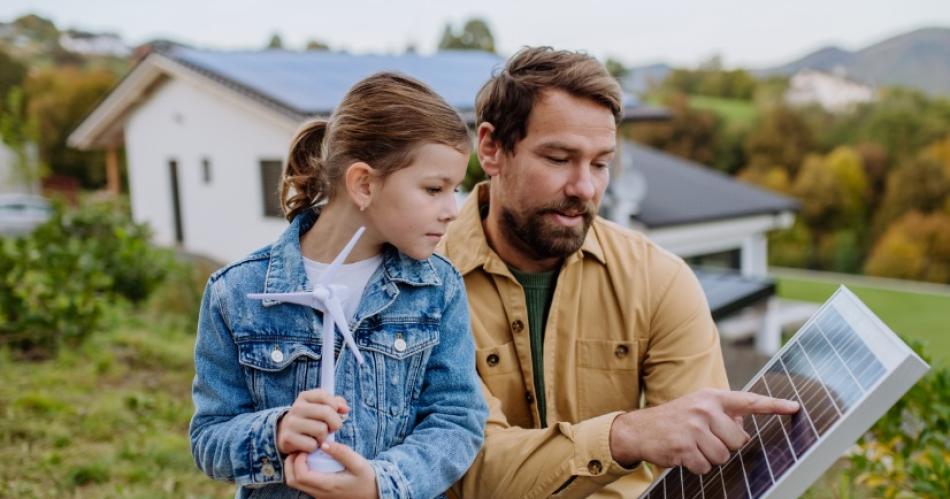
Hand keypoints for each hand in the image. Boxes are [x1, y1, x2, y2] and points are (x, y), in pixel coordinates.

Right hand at [277, 389, 349, 454]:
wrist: (285, 435)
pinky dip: (314, 447)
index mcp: (305, 397)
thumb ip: (336, 404)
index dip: (335, 406)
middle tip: (331, 429)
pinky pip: (312, 445)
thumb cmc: (310, 420)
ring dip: (324, 437)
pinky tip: (309, 444)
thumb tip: (345, 409)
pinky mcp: (287, 438)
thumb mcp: (321, 408)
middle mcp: (296, 407)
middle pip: (327, 412)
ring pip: (321, 430)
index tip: (334, 413)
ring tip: (319, 437)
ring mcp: (290, 423)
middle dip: (334, 423)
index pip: (325, 396)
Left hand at [284, 442, 378, 498]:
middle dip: (290, 463)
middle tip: (299, 450)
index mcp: (328, 485)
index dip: (297, 460)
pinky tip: (311, 461)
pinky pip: (303, 484)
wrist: (373, 493)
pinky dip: (300, 472)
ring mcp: (318, 495)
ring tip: (305, 454)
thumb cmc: (367, 478)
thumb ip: (341, 452)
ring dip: (294, 468)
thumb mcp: (359, 463)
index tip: (307, 449)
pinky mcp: (320, 493)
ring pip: (295, 484)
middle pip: (292, 481)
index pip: (300, 475)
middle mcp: (319, 493)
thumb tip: (324, 443)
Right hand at [609, 388, 798, 473]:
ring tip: (692, 446)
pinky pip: (705, 467)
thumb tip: (743, 429)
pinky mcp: (684, 447)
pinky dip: (696, 466)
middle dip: (725, 446)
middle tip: (704, 439)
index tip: (794, 407)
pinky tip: (684, 455)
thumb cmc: (674, 420)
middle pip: (738, 441)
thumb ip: (722, 414)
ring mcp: (694, 428)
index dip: (773, 405)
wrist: (638, 429)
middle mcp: (705, 409)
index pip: (749, 401)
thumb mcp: (697, 407)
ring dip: (709, 457)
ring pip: (723, 456)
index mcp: (711, 397)